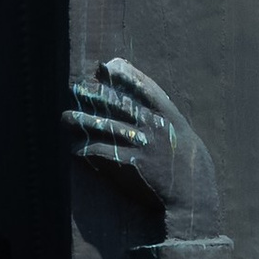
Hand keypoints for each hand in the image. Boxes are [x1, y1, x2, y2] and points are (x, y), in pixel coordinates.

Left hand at [68, 56, 219, 226]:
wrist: (193, 193)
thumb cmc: (186, 164)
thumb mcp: (182, 134)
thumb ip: (165, 116)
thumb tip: (150, 103)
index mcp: (169, 116)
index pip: (146, 89)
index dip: (126, 75)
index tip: (108, 65)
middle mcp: (155, 126)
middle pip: (122, 104)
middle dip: (98, 95)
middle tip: (76, 88)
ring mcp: (144, 144)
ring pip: (109, 127)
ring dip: (85, 121)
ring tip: (65, 117)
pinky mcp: (134, 164)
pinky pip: (106, 153)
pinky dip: (89, 149)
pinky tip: (74, 148)